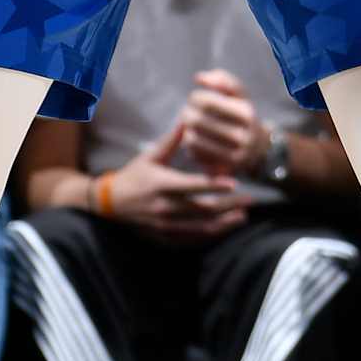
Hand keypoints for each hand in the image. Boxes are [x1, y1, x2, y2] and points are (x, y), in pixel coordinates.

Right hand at [98, 113, 245, 241]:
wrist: (110, 203)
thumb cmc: (133, 175)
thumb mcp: (149, 157)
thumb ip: (169, 142)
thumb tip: (186, 121)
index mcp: (162, 184)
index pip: (193, 186)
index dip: (214, 185)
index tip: (235, 184)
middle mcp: (165, 207)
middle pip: (203, 209)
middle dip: (229, 206)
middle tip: (250, 201)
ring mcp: (165, 225)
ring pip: (201, 227)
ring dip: (224, 224)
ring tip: (242, 217)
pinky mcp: (165, 236)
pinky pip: (192, 239)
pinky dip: (209, 235)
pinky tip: (223, 229)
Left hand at [179, 68, 266, 177]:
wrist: (259, 149)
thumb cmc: (242, 115)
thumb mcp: (240, 94)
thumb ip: (222, 80)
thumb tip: (199, 78)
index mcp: (246, 114)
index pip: (207, 102)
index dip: (195, 98)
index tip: (195, 98)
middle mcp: (243, 136)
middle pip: (197, 121)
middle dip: (186, 114)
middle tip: (186, 112)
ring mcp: (234, 155)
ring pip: (192, 140)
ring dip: (185, 131)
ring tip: (189, 126)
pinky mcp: (224, 170)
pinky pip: (195, 156)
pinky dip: (190, 147)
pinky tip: (195, 140)